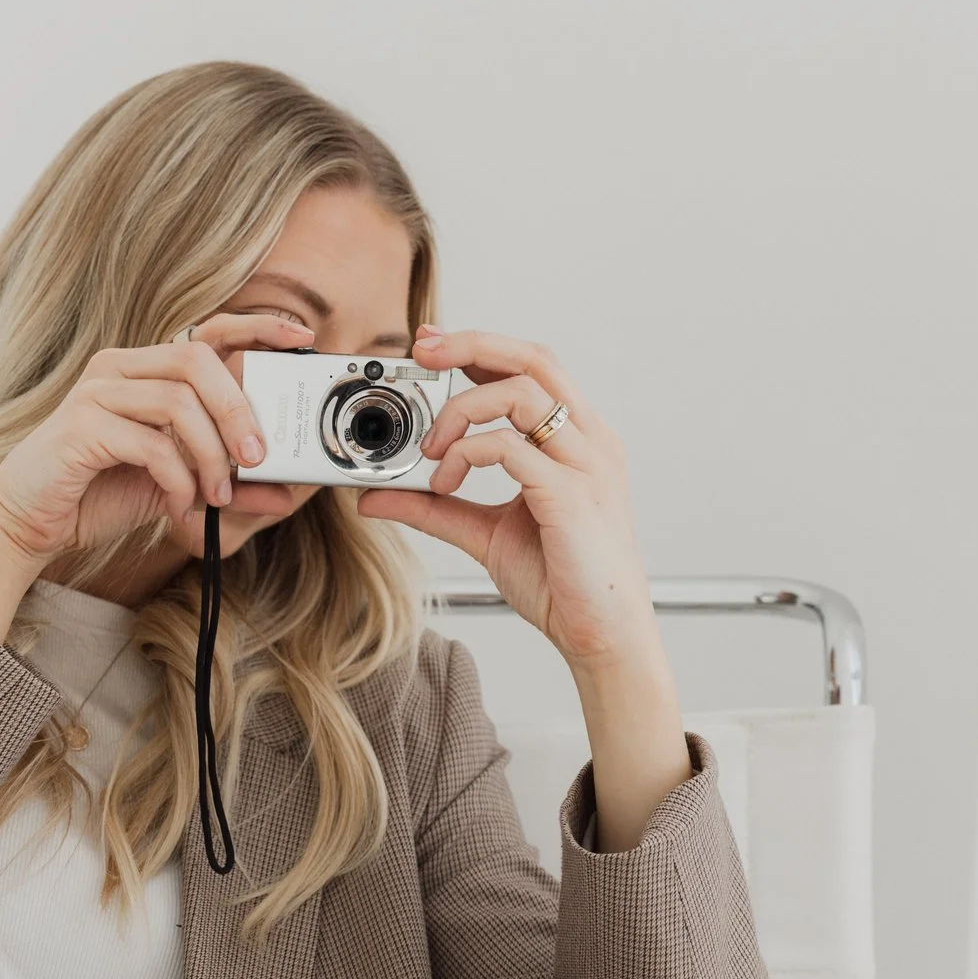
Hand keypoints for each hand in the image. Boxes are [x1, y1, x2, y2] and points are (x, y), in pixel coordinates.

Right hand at [0, 314, 309, 634]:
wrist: (28, 524)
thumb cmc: (97, 495)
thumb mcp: (176, 486)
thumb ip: (226, 482)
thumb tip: (286, 493)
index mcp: (143, 370)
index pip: (208, 332)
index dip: (258, 327)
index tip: (303, 338)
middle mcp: (119, 369)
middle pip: (197, 360)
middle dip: (238, 408)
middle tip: (258, 457)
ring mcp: (96, 393)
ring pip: (177, 401)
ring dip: (210, 453)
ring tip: (217, 495)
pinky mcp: (80, 427)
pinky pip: (149, 442)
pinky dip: (177, 478)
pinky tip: (180, 505)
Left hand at [360, 327, 651, 669]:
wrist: (601, 634)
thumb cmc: (561, 580)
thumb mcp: (482, 534)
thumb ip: (434, 508)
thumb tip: (376, 496)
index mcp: (575, 440)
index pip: (531, 367)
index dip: (480, 345)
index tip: (430, 346)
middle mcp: (588, 441)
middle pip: (533, 359)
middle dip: (471, 344)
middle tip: (421, 353)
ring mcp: (585, 463)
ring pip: (521, 392)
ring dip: (461, 412)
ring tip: (433, 453)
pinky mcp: (571, 493)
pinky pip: (511, 448)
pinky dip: (467, 453)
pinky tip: (445, 482)